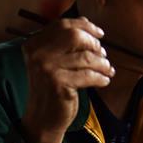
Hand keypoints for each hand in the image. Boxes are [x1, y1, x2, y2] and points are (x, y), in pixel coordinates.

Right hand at [21, 17, 113, 142]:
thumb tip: (87, 24)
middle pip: (74, 36)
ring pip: (85, 57)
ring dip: (102, 63)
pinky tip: (104, 80)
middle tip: (103, 54)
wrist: (42, 118)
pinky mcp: (58, 83)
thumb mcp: (53, 62)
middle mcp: (38, 54)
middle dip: (94, 44)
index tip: (99, 33)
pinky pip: (88, 75)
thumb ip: (64, 43)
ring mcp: (47, 68)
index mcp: (34, 44)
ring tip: (107, 69)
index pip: (63, 25)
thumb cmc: (51, 88)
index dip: (84, 26)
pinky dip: (100, 77)